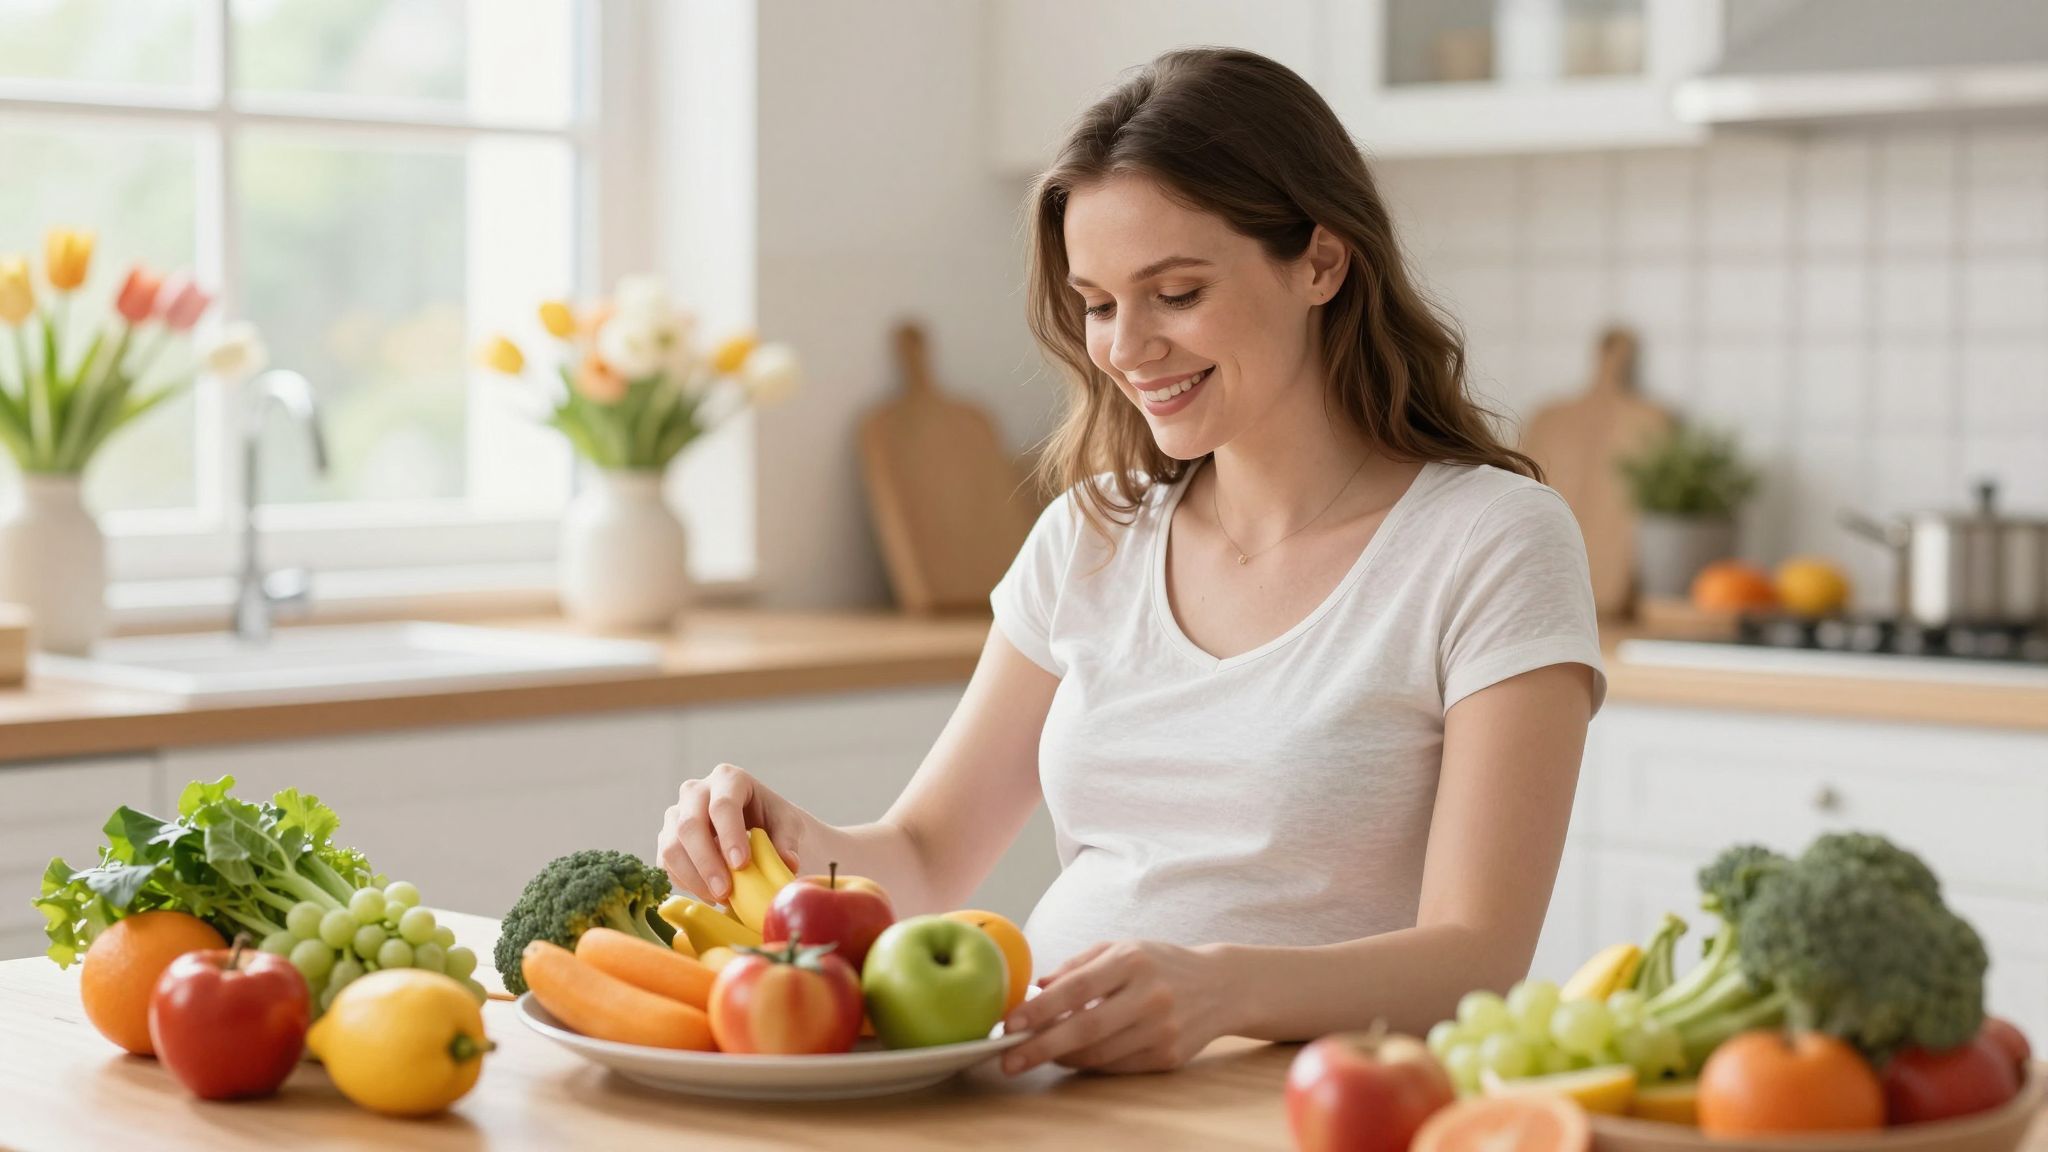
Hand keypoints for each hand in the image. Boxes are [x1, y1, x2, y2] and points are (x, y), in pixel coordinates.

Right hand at [656, 763, 807, 904]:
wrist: (759, 828)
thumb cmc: (774, 823)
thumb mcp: (789, 825)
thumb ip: (788, 841)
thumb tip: (787, 862)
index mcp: (728, 779)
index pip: (723, 805)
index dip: (729, 835)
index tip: (741, 864)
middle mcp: (696, 791)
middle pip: (689, 825)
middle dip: (706, 862)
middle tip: (725, 892)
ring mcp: (677, 814)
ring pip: (671, 846)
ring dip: (693, 878)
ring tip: (720, 898)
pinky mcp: (667, 838)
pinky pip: (666, 864)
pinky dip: (685, 883)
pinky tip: (709, 894)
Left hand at [999, 939, 1229, 1075]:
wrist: (1222, 986)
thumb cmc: (1160, 964)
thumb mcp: (1122, 949)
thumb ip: (1078, 966)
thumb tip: (1038, 989)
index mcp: (1133, 960)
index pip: (1078, 987)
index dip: (1041, 1008)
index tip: (1012, 1024)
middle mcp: (1150, 995)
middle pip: (1086, 1028)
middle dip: (1042, 1047)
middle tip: (1009, 1060)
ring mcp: (1163, 1029)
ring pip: (1100, 1054)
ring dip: (1063, 1057)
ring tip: (1039, 1054)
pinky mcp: (1170, 1056)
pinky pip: (1118, 1067)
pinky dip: (1090, 1064)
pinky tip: (1074, 1057)